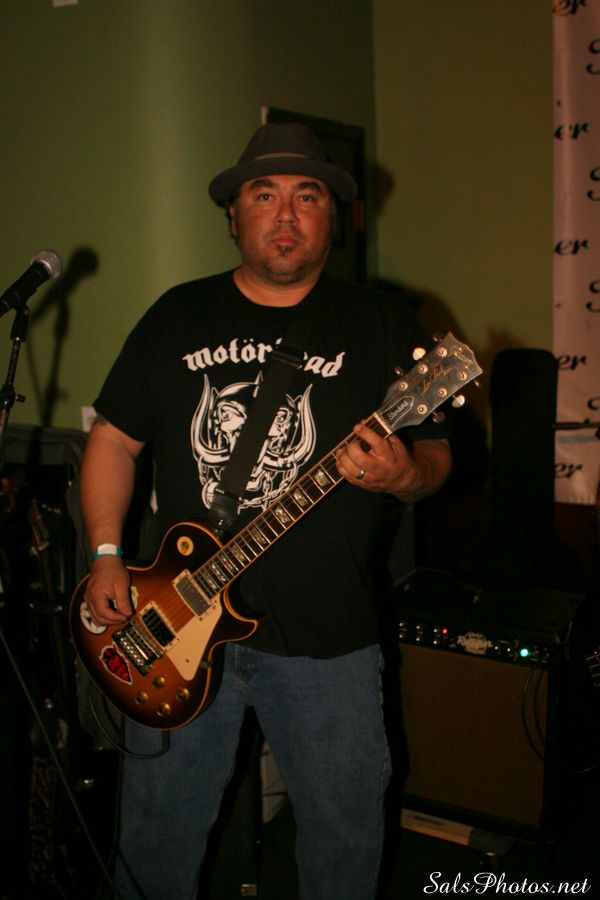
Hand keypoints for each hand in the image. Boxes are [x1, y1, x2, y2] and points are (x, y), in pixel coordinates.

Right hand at [83, 555, 131, 625]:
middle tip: (124, 617)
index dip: (115, 618)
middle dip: (112, 621)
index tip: (125, 617)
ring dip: (107, 620)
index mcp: (96, 595)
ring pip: (95, 617)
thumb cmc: (113, 570)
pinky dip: (103, 615)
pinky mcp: (90, 599)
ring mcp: (88, 599)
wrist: (105, 561)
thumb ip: (124, 601)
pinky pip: (94, 612)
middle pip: (98, 618)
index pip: (103, 614)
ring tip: (119, 615)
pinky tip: (113, 611)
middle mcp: (89, 598)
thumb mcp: (122, 584)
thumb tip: (127, 614)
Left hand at [335, 424, 451, 500]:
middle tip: (353, 443)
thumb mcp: (395, 443)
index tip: (357, 427)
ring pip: (351, 469)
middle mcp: (379, 468)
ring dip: (343, 458)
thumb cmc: (398, 458)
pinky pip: (348, 477)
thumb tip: (363, 422)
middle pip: (360, 458)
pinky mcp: (364, 485)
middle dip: (351, 448)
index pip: (376, 443)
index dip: (365, 433)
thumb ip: (380, 432)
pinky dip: (341, 467)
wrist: (402, 479)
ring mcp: (370, 478)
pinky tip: (342, 460)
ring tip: (342, 451)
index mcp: (388, 455)